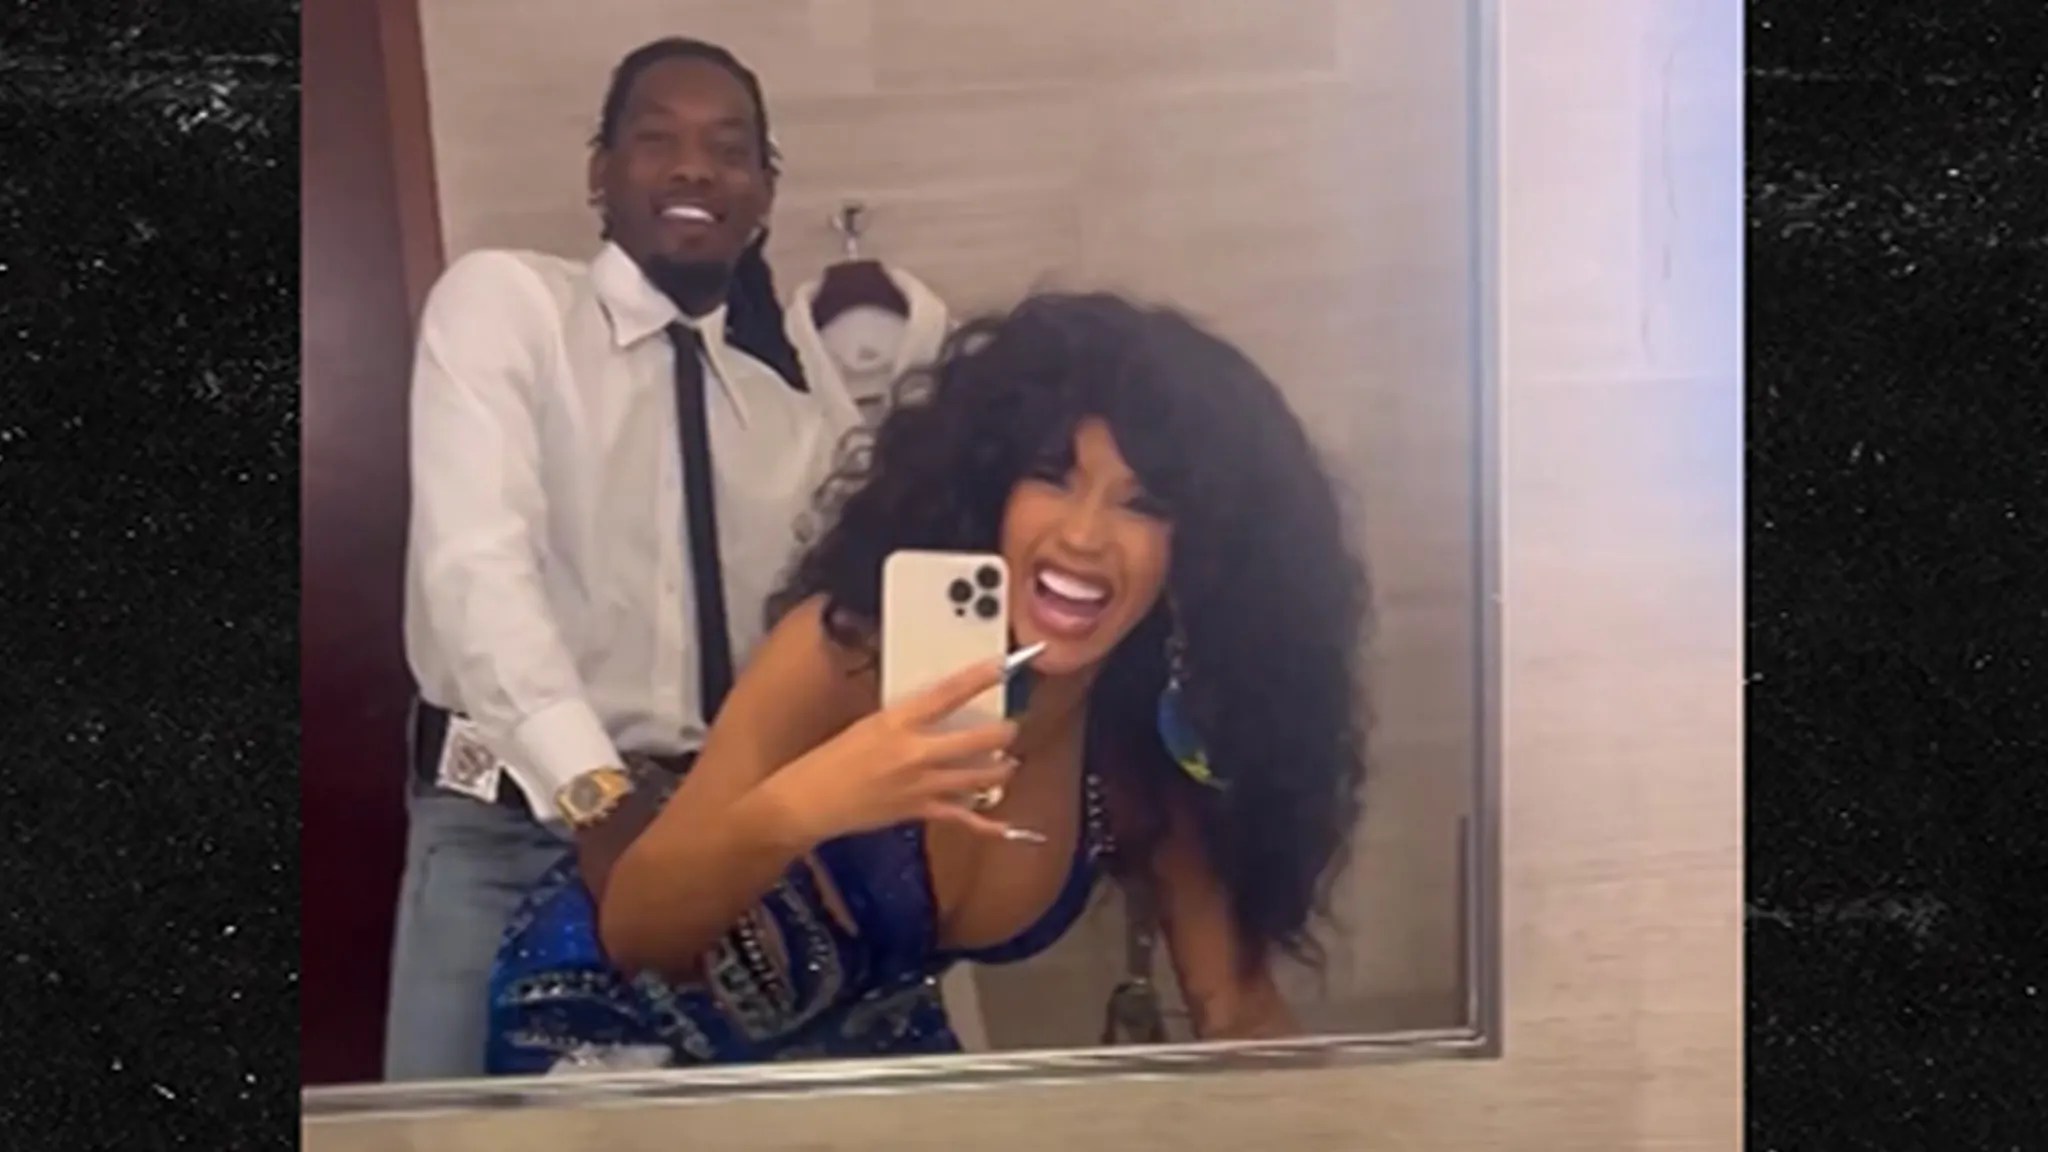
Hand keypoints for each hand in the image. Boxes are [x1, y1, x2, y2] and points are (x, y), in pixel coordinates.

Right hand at [763, 652, 1031, 844]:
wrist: (810, 801)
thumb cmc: (832, 759)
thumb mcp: (868, 724)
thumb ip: (904, 719)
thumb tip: (935, 711)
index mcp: (898, 722)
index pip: (947, 693)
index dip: (979, 678)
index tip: (1003, 666)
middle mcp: (916, 752)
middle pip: (978, 740)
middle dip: (1004, 733)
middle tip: (1012, 727)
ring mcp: (922, 785)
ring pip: (980, 777)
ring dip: (1001, 769)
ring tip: (1009, 763)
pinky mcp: (921, 811)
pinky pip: (963, 818)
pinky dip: (987, 825)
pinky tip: (1006, 826)